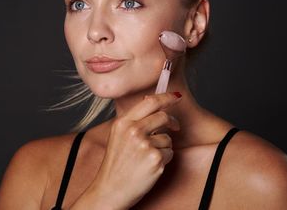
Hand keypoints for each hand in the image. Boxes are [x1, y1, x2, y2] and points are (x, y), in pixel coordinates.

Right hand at [77, 92, 181, 209]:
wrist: (110, 188)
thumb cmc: (116, 163)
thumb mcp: (118, 136)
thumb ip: (134, 120)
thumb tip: (155, 105)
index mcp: (123, 122)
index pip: (150, 102)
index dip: (166, 97)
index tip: (176, 96)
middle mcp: (133, 131)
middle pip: (163, 116)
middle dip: (173, 122)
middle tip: (175, 127)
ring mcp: (145, 145)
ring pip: (168, 138)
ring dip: (164, 146)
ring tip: (148, 157)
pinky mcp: (155, 159)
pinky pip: (170, 153)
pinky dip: (165, 159)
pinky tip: (151, 166)